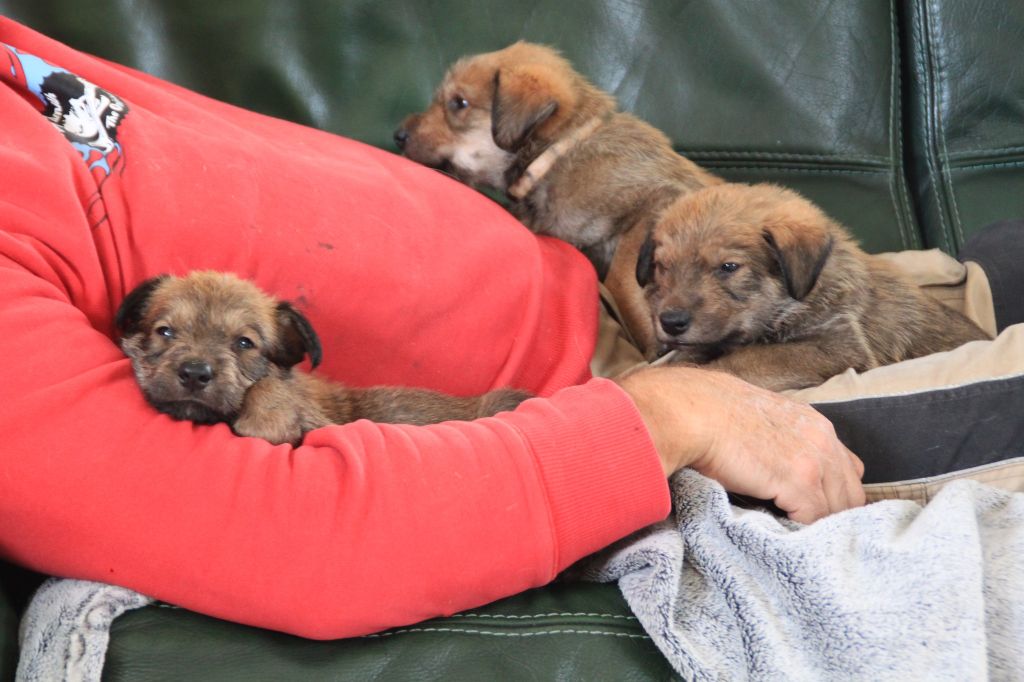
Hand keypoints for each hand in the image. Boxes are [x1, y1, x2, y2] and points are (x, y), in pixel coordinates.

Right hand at [616, 366, 864, 522]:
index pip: (846, 469)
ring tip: (796, 540)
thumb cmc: (708, 414)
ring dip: (818, 527)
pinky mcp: (799, 481)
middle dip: (832, 515)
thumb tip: (768, 466)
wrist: (690, 411)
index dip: (832, 494)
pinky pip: (815, 519)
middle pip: (851, 493)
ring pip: (838, 510)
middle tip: (807, 533)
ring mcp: (814, 460)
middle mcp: (823, 439)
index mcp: (813, 424)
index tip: (814, 512)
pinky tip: (783, 536)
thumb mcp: (756, 420)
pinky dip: (801, 532)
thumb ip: (775, 440)